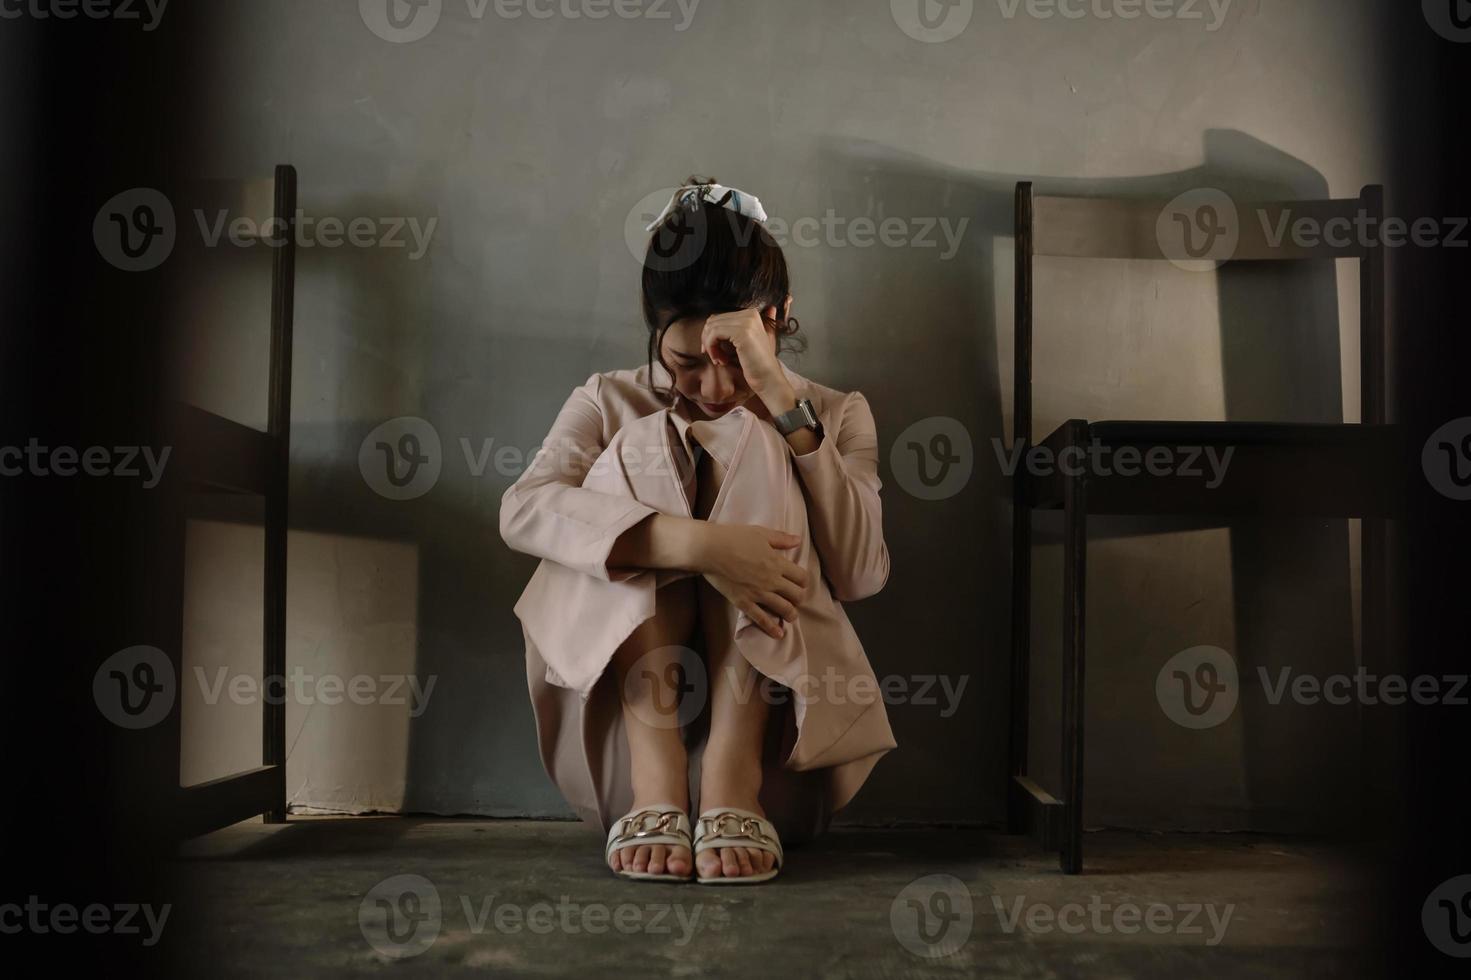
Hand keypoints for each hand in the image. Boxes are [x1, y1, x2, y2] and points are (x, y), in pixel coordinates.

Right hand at [695, 523, 808, 638]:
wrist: (709, 549)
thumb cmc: (734, 537)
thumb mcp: (760, 533)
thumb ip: (781, 539)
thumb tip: (798, 540)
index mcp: (777, 562)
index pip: (801, 577)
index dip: (803, 581)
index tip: (800, 583)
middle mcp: (772, 580)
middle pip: (796, 595)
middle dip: (799, 598)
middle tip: (795, 599)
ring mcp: (758, 593)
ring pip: (783, 609)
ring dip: (791, 614)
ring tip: (791, 616)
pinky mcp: (743, 602)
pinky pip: (761, 619)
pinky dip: (772, 628)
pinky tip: (779, 634)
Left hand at [700, 305, 787, 398]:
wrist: (768, 379)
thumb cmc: (757, 364)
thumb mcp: (749, 342)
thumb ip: (741, 329)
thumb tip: (749, 316)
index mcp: (751, 313)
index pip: (718, 318)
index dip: (710, 335)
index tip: (714, 351)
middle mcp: (750, 314)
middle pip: (713, 321)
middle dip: (708, 340)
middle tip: (715, 357)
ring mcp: (746, 322)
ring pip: (712, 328)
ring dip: (710, 346)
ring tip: (719, 360)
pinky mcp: (741, 332)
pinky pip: (714, 334)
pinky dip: (712, 348)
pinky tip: (721, 360)